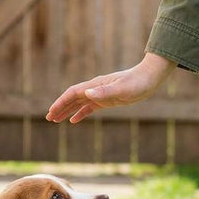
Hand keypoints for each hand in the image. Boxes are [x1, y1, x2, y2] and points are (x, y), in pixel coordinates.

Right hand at [47, 53, 176, 123]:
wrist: (149, 78)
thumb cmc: (137, 83)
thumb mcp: (122, 89)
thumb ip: (104, 92)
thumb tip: (86, 94)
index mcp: (95, 85)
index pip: (72, 93)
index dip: (61, 102)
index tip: (51, 112)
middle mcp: (95, 88)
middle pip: (72, 98)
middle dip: (60, 107)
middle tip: (49, 118)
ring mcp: (100, 94)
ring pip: (79, 103)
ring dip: (67, 111)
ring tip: (56, 120)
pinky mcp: (107, 99)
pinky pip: (89, 107)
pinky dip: (80, 113)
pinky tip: (74, 120)